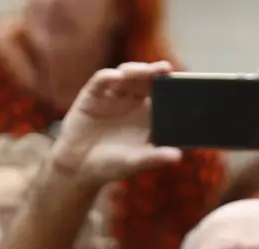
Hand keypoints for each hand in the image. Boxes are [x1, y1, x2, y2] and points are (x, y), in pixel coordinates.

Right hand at [49, 62, 183, 186]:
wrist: (77, 169)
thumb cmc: (110, 166)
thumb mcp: (134, 163)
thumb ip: (154, 157)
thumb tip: (178, 156)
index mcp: (146, 114)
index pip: (161, 94)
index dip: (170, 86)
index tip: (181, 82)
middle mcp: (131, 100)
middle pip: (145, 79)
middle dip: (154, 72)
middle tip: (164, 69)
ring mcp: (111, 95)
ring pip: (126, 75)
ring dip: (135, 70)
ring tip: (144, 71)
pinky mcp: (91, 95)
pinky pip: (101, 81)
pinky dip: (108, 77)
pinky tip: (117, 76)